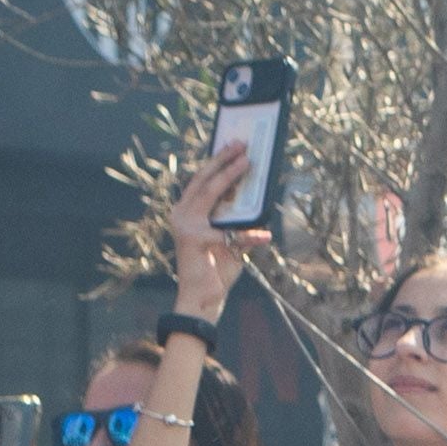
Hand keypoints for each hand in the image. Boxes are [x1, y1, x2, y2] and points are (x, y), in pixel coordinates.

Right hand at [170, 143, 269, 310]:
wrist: (202, 301)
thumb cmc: (216, 270)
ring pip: (210, 193)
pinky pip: (229, 233)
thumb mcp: (229, 241)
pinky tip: (265, 235)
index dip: (216, 161)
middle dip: (223, 159)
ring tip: (247, 162)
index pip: (201, 180)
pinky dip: (249, 235)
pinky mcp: (195, 240)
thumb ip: (236, 221)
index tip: (232, 145)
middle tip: (241, 144)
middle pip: (203, 180)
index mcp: (186, 212)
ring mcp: (185, 225)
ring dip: (230, 176)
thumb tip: (254, 199)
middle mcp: (181, 214)